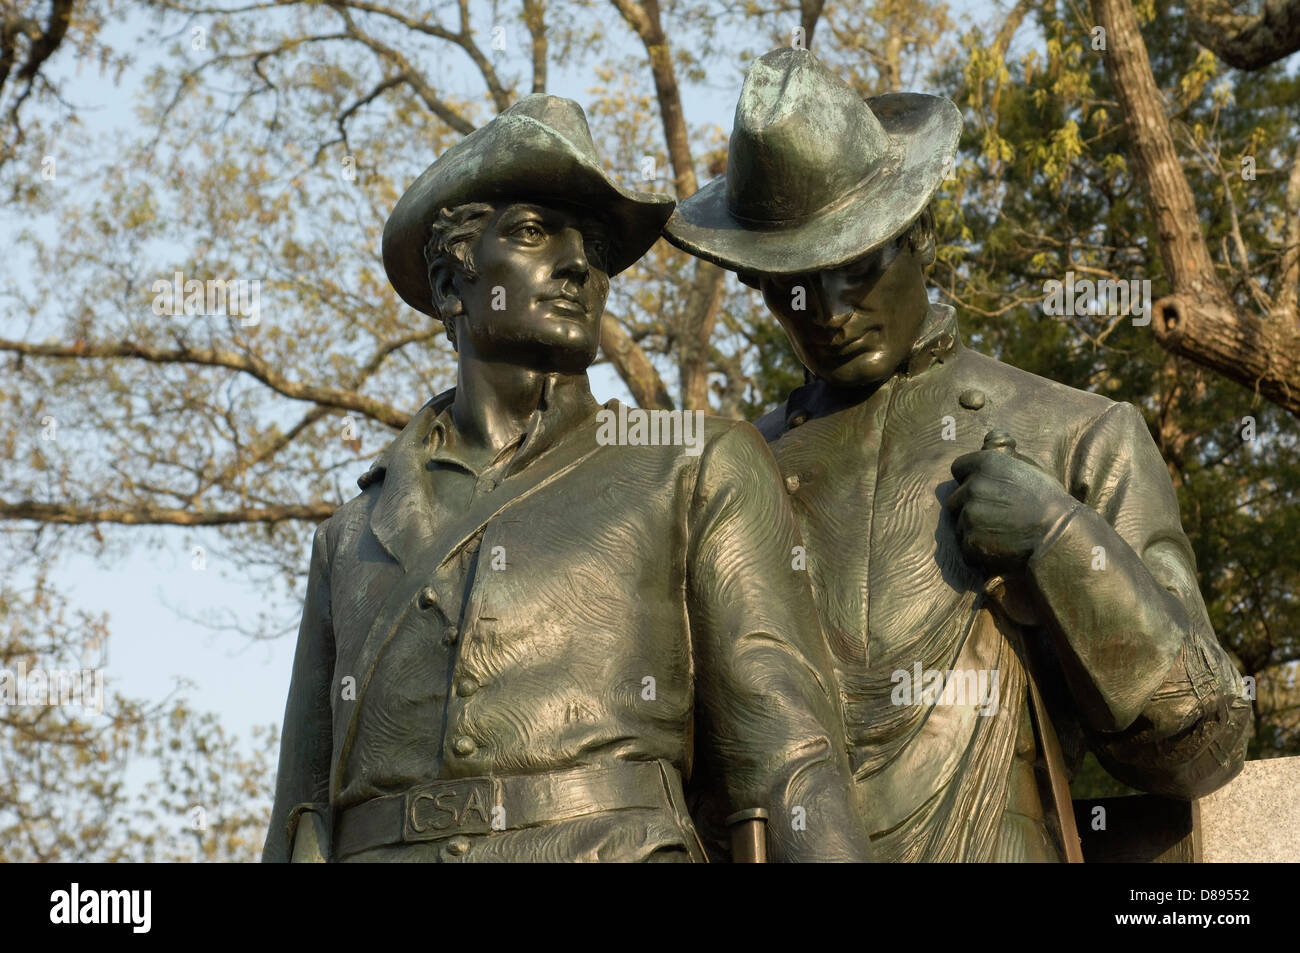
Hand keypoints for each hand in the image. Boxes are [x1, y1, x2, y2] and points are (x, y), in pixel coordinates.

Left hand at [946, 432, 1077, 573]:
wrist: (1059, 536)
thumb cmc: (1048, 502)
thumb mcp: (1028, 468)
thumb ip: (1004, 455)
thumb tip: (989, 438)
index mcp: (987, 464)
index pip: (959, 468)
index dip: (969, 480)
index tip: (986, 491)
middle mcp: (973, 486)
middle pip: (955, 499)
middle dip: (969, 508)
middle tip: (997, 517)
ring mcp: (969, 514)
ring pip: (959, 525)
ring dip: (974, 531)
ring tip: (1002, 533)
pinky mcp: (970, 540)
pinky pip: (966, 548)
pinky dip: (978, 552)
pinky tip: (1001, 548)